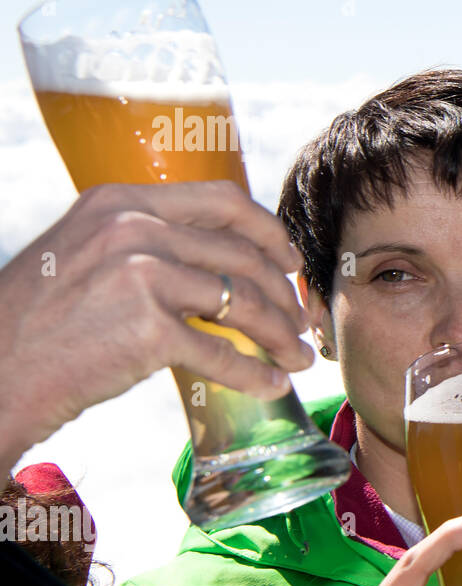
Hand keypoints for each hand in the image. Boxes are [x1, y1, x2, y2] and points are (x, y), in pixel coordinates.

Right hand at [0, 182, 313, 466]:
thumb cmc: (36, 322)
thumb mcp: (82, 252)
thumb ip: (142, 243)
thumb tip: (215, 263)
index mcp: (122, 201)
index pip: (222, 201)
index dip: (268, 231)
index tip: (290, 261)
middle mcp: (134, 229)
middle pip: (242, 255)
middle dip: (283, 294)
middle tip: (300, 323)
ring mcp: (143, 276)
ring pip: (243, 302)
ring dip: (280, 335)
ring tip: (298, 358)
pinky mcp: (148, 330)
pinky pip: (223, 353)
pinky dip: (255, 373)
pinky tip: (271, 385)